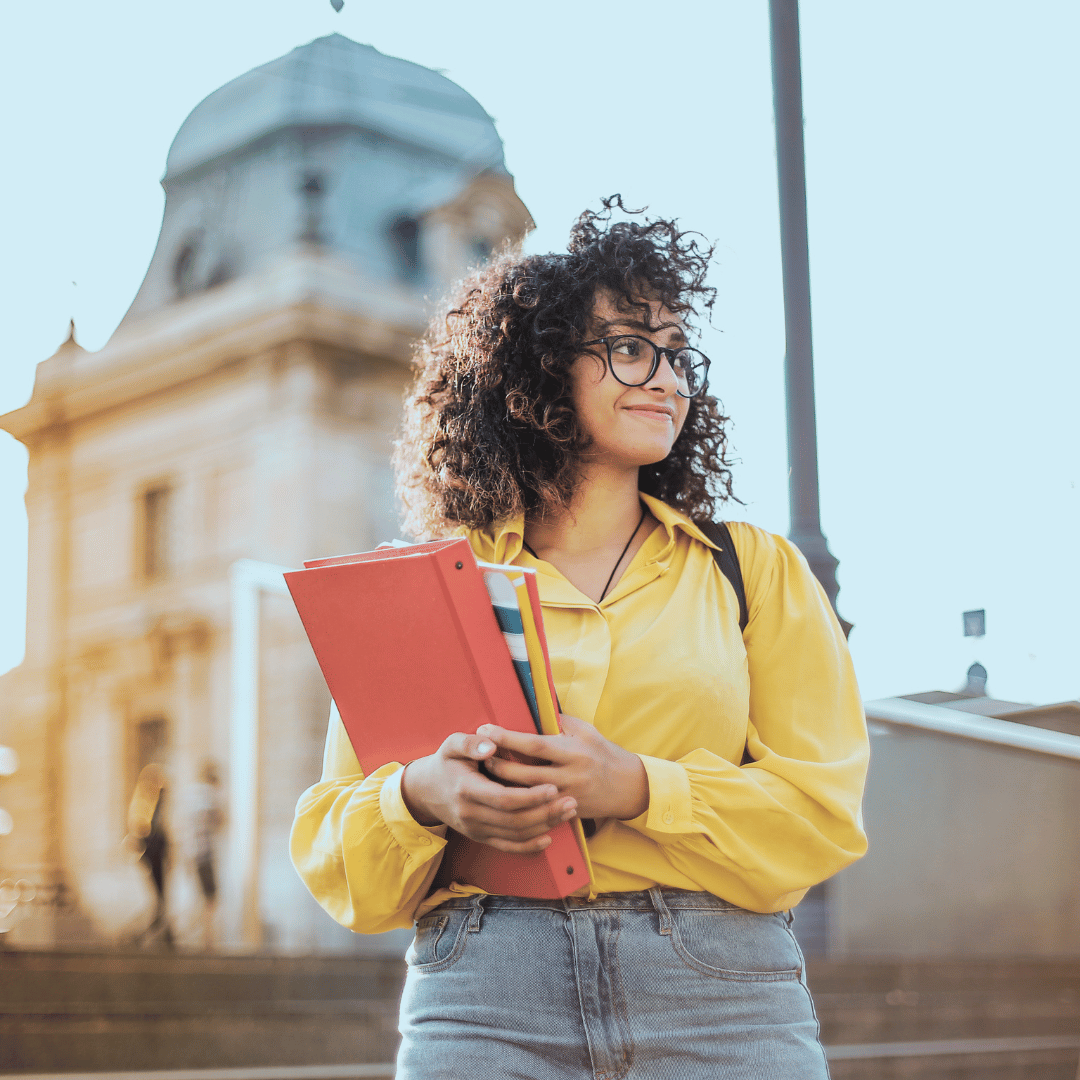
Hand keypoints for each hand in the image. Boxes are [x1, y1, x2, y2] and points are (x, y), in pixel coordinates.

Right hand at [400, 731, 577, 854]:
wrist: (426, 791)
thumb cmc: (446, 762)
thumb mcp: (451, 745)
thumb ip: (471, 742)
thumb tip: (491, 745)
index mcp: (466, 789)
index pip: (503, 798)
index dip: (530, 797)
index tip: (553, 788)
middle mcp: (470, 814)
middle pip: (514, 820)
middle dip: (545, 813)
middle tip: (571, 801)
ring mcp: (475, 829)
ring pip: (515, 835)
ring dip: (544, 826)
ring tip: (568, 813)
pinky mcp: (480, 837)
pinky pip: (507, 847)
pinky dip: (529, 846)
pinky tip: (548, 838)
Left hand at [478, 715, 648, 821]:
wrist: (628, 786)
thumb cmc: (602, 752)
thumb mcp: (585, 730)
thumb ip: (558, 722)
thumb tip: (530, 709)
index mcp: (573, 751)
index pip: (534, 744)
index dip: (507, 738)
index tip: (486, 729)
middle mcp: (570, 775)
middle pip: (525, 774)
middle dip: (499, 764)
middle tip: (478, 755)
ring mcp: (568, 797)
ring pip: (527, 795)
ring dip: (503, 786)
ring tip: (484, 775)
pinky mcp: (566, 813)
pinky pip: (537, 811)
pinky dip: (518, 803)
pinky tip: (501, 796)